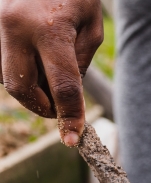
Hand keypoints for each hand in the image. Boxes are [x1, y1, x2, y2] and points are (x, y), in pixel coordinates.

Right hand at [0, 0, 102, 145]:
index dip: (69, 115)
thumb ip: (79, 63)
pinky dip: (19, 70)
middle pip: (21, 88)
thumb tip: (65, 97)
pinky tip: (34, 56)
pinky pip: (0, 64)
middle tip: (60, 108)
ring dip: (30, 85)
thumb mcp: (91, 26)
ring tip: (49, 68)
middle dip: (41, 105)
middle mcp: (13, 27)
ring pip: (6, 77)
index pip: (62, 85)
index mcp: (48, 28)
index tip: (73, 138)